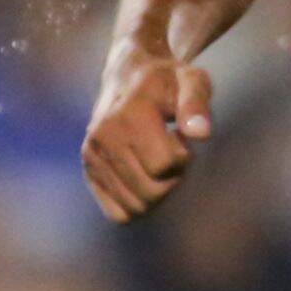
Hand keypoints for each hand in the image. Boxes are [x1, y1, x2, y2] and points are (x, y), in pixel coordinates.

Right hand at [84, 54, 214, 220]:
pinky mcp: (89, 171)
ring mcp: (92, 156)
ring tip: (155, 162)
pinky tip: (142, 178)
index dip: (183, 157)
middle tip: (171, 153)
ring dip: (156, 191)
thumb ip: (197, 104)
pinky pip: (117, 213)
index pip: (163, 165)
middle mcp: (103, 137)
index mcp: (127, 115)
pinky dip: (136, 203)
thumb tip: (201, 133)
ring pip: (136, 207)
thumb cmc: (166, 81)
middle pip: (151, 191)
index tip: (179, 138)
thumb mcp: (190, 80)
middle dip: (172, 178)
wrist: (128, 76)